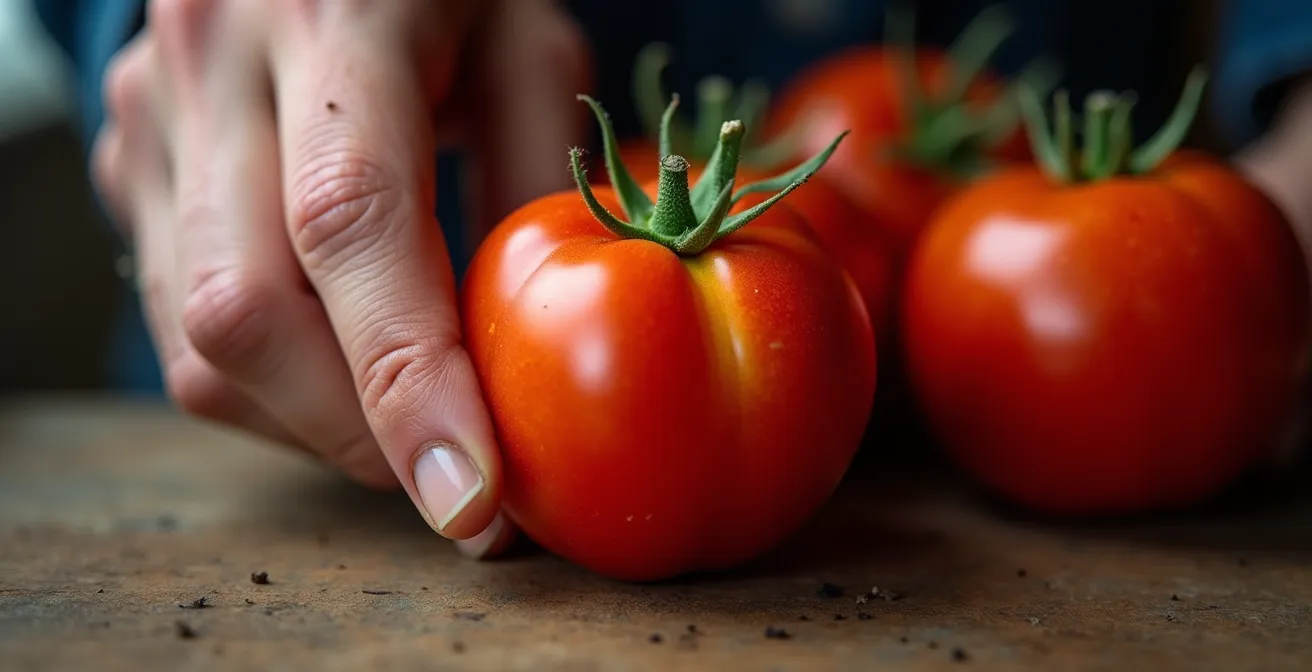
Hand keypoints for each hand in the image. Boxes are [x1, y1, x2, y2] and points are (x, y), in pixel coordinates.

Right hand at [91, 0, 588, 556]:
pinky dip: (271, 383)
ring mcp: (152, 118)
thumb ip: (539, 189)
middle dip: (355, 432)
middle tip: (453, 474)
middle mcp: (214, 64)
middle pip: (247, 310)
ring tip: (402, 418)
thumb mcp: (533, 53)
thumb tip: (535, 362)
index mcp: (337, 16)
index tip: (468, 497)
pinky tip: (338, 362)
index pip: (349, 222)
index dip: (406, 378)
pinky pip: (180, 325)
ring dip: (312, 420)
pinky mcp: (130, 167)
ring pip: (200, 343)